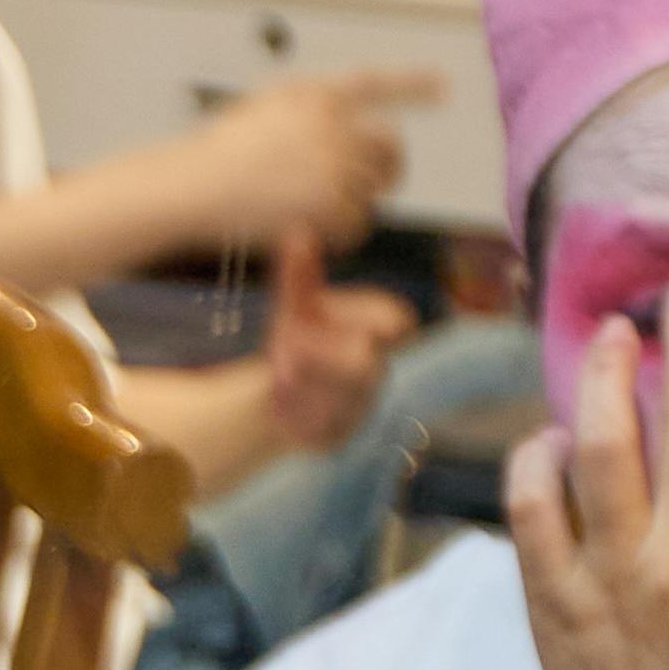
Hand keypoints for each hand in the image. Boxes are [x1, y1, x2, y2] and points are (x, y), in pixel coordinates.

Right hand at [176, 69, 430, 255]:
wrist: (191, 187)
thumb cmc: (213, 157)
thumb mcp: (259, 111)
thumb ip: (306, 113)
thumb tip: (347, 129)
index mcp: (315, 96)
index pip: (375, 85)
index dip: (411, 84)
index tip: (440, 87)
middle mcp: (334, 125)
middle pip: (389, 148)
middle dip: (387, 169)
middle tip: (372, 186)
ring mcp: (335, 164)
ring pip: (372, 192)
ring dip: (350, 207)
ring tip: (309, 213)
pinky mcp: (331, 202)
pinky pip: (356, 226)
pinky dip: (338, 236)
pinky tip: (308, 231)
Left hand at [257, 231, 414, 454]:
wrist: (281, 385)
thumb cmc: (302, 333)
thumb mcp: (297, 303)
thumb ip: (301, 274)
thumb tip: (299, 232)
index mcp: (383, 331)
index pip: (393, 320)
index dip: (342, 319)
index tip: (296, 321)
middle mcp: (380, 371)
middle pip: (364, 364)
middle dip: (317, 356)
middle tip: (279, 354)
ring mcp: (363, 406)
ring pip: (341, 401)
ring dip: (301, 388)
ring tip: (276, 378)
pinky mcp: (338, 437)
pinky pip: (319, 432)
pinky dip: (291, 418)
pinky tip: (276, 407)